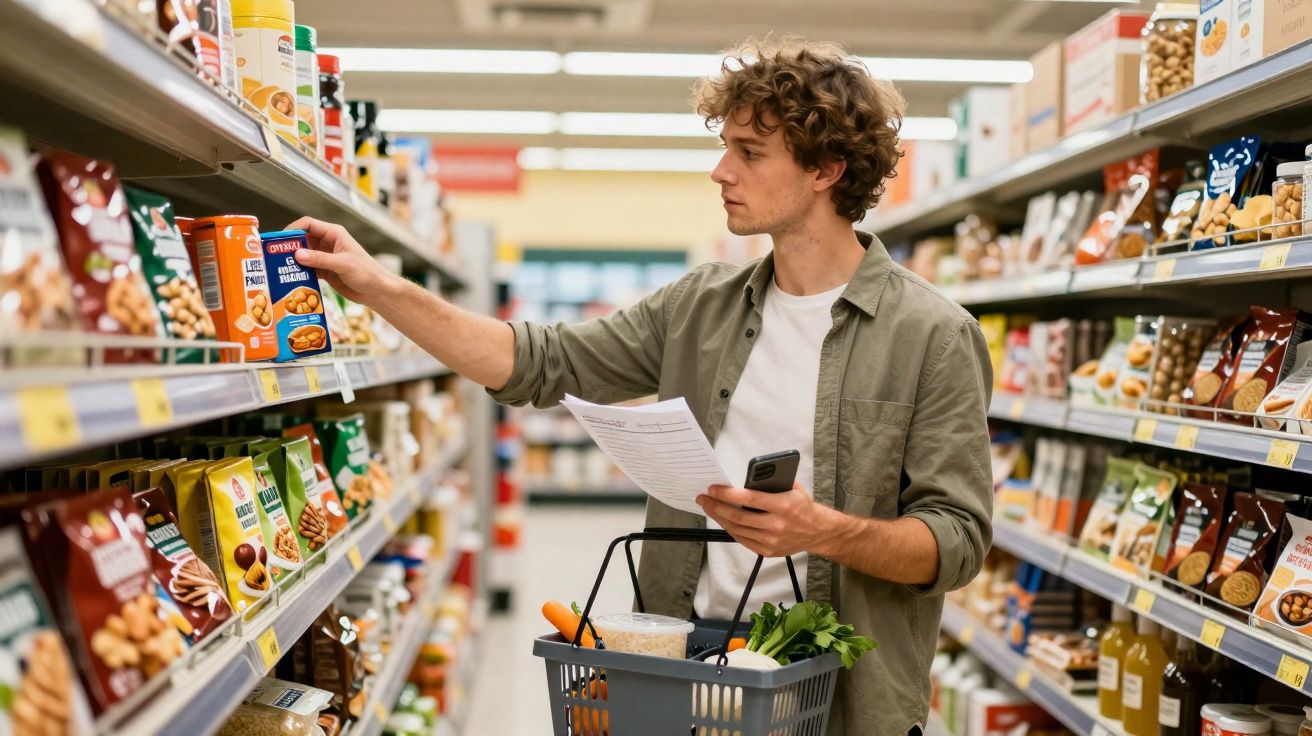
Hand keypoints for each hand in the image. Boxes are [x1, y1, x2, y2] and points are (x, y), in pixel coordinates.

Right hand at [285, 217, 395, 304]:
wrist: (377, 291)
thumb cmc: (366, 273)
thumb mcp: (343, 264)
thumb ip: (320, 259)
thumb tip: (297, 254)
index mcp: (334, 234)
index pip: (308, 224)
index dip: (293, 229)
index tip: (280, 239)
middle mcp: (328, 243)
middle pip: (303, 239)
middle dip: (290, 246)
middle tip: (275, 256)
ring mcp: (325, 257)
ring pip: (304, 255)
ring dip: (293, 261)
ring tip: (280, 268)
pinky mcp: (325, 270)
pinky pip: (308, 268)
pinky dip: (300, 272)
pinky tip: (291, 278)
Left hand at [696, 483, 838, 557]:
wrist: (817, 532)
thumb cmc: (802, 506)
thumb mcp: (792, 488)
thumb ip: (772, 482)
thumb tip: (747, 477)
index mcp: (783, 505)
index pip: (749, 499)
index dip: (727, 494)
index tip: (713, 488)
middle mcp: (776, 525)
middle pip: (738, 516)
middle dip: (716, 506)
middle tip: (703, 498)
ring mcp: (771, 540)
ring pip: (737, 529)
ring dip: (719, 518)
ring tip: (709, 507)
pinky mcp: (767, 551)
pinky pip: (742, 539)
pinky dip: (730, 529)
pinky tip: (722, 520)